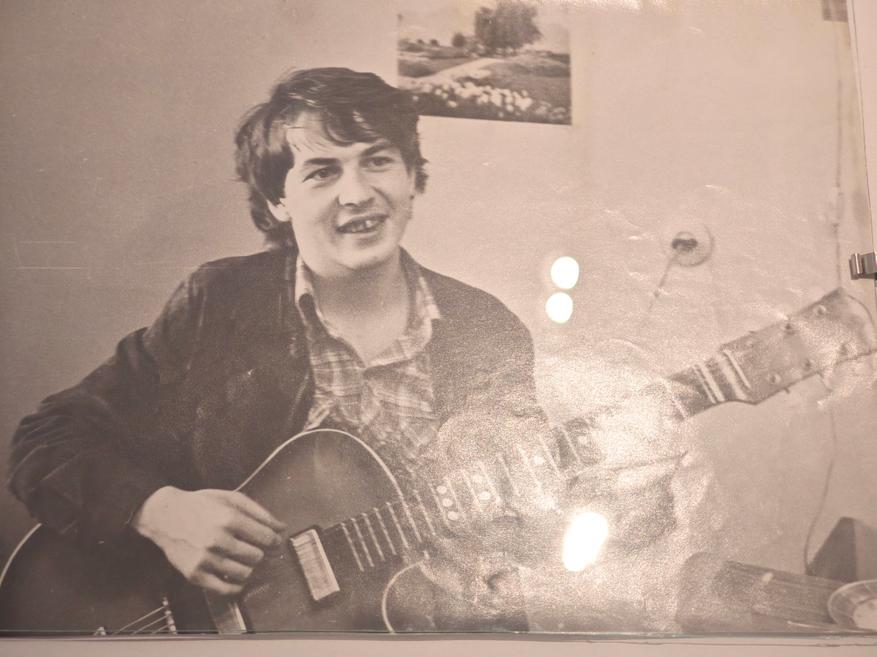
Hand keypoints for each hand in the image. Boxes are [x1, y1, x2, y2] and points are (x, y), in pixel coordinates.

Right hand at [131, 486, 285, 595]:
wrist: (164, 515)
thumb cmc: (201, 504)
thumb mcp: (231, 498)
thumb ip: (259, 512)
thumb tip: (281, 528)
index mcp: (229, 518)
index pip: (266, 538)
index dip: (275, 541)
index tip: (274, 542)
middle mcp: (218, 540)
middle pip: (257, 556)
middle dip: (260, 552)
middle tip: (254, 548)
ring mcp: (205, 559)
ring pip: (245, 573)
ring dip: (249, 567)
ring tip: (243, 558)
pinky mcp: (195, 574)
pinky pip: (226, 588)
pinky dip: (237, 585)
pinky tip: (236, 575)